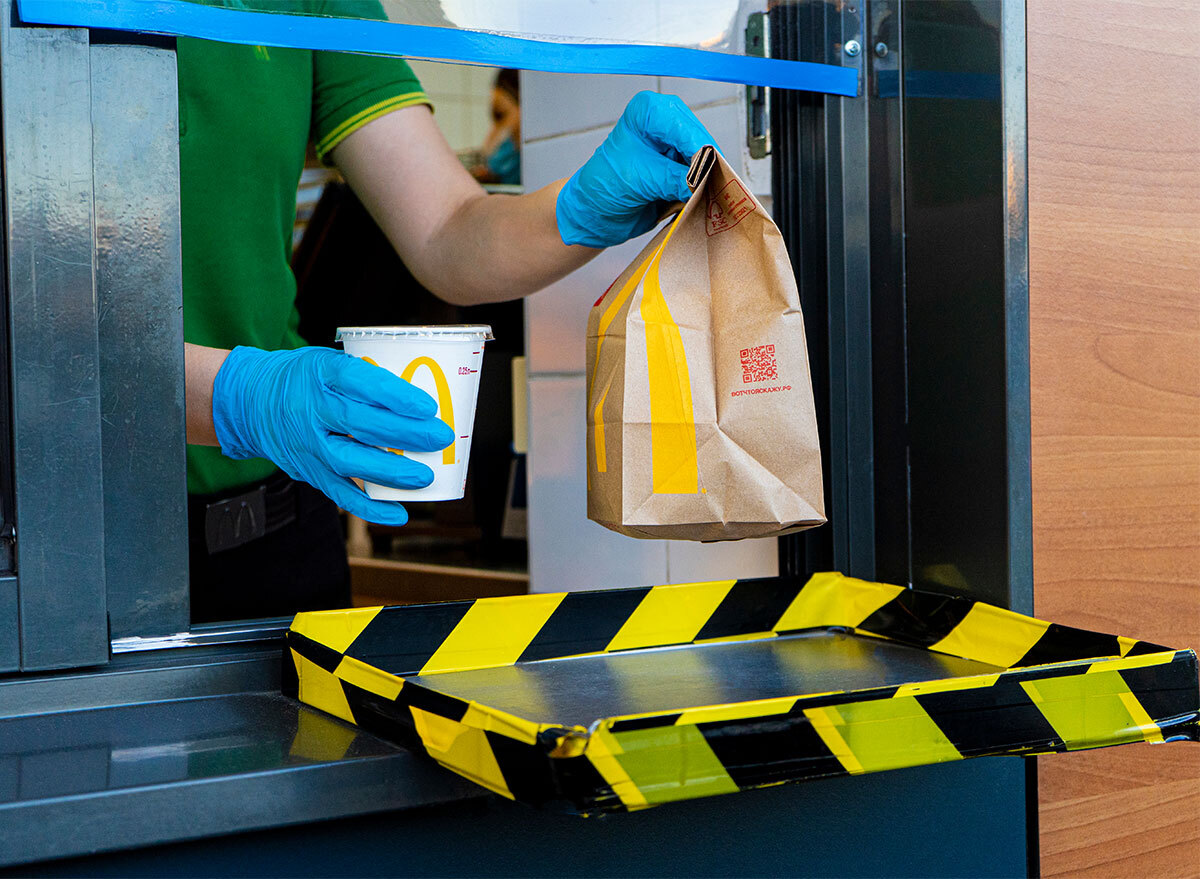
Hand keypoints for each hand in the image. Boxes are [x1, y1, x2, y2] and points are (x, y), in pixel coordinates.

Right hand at [211, 346, 453, 524]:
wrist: (250, 402)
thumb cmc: (305, 379)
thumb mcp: (330, 362)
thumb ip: (368, 379)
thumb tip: (422, 405)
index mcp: (321, 373)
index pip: (361, 382)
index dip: (396, 396)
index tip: (428, 407)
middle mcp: (311, 409)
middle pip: (359, 424)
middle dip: (404, 434)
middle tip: (439, 438)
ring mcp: (307, 444)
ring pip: (349, 462)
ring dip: (390, 472)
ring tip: (424, 476)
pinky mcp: (308, 471)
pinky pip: (339, 493)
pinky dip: (369, 507)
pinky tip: (398, 513)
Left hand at [556, 91, 716, 247]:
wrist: (595, 212)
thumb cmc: (605, 186)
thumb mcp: (641, 179)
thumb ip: (674, 179)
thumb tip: (702, 182)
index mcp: (649, 111)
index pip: (685, 128)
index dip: (698, 152)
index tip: (705, 175)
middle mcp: (665, 120)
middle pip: (700, 141)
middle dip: (705, 166)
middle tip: (708, 189)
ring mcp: (674, 143)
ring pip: (705, 159)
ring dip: (705, 179)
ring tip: (702, 196)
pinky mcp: (679, 165)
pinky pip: (701, 174)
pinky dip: (701, 187)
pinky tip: (697, 198)